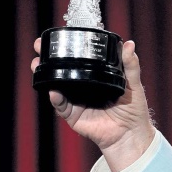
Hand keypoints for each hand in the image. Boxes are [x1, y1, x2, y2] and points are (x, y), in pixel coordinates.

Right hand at [31, 38, 155, 171]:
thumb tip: (130, 45)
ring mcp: (76, 101)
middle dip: (49, 59)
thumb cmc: (134, 109)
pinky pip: (61, 106)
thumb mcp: (133, 83)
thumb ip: (130, 65)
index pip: (79, 60)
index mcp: (96, 77)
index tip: (58, 37)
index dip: (68, 49)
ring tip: (37, 64)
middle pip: (63, 71)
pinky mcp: (73, 115)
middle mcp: (84, 87)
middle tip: (39, 47)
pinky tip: (53, 90)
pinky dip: (56, 99)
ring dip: (45, 75)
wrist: (130, 134)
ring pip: (56, 86)